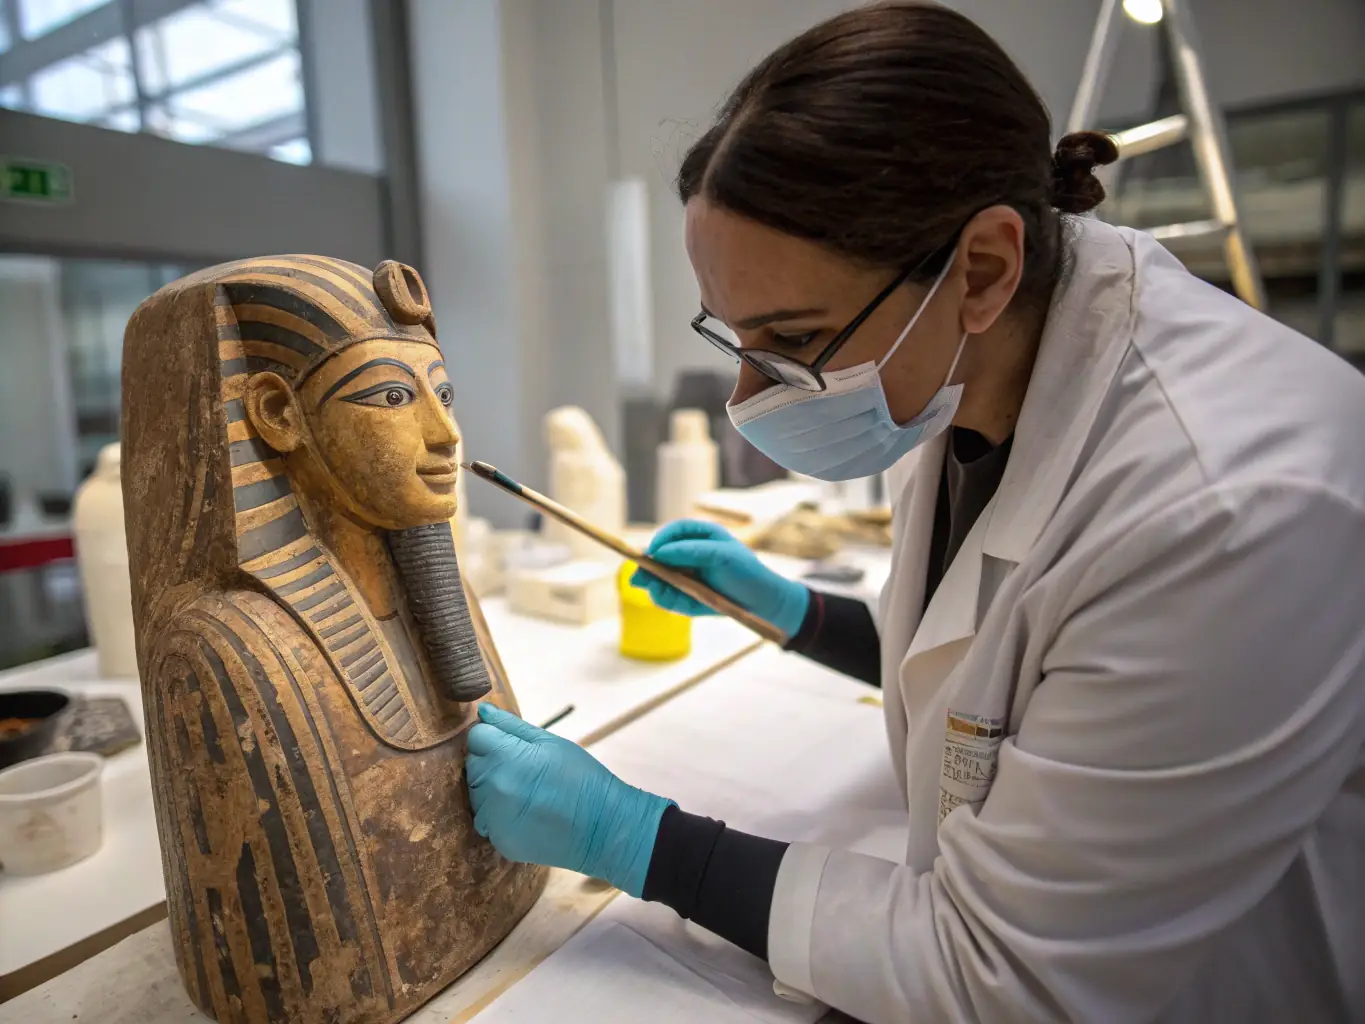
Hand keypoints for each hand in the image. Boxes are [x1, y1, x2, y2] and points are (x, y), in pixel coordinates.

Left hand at [465, 704, 672, 896]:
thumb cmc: (580, 776)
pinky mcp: (498, 840)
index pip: (476, 737)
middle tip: (522, 769)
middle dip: (490, 762)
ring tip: (524, 792)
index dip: (492, 738)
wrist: (601, 827)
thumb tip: (482, 710)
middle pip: (472, 764)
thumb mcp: (550, 742)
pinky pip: (485, 820)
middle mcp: (493, 786)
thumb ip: (512, 725)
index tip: (511, 746)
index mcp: (506, 756)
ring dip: (491, 790)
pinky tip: (524, 813)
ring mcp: (493, 817)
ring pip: (475, 794)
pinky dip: (497, 816)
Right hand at [631, 519, 808, 636]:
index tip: (653, 554)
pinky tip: (669, 600)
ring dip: (655, 586)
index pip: (673, 532)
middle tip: (640, 580)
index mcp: (700, 535)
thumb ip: (692, 551)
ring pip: (659, 578)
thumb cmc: (746, 572)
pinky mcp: (686, 595)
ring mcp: (685, 575)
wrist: (761, 602)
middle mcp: (689, 553)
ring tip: (659, 593)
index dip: (660, 540)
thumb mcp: (722, 556)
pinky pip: (669, 596)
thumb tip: (661, 553)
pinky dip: (667, 600)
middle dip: (649, 568)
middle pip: (659, 556)